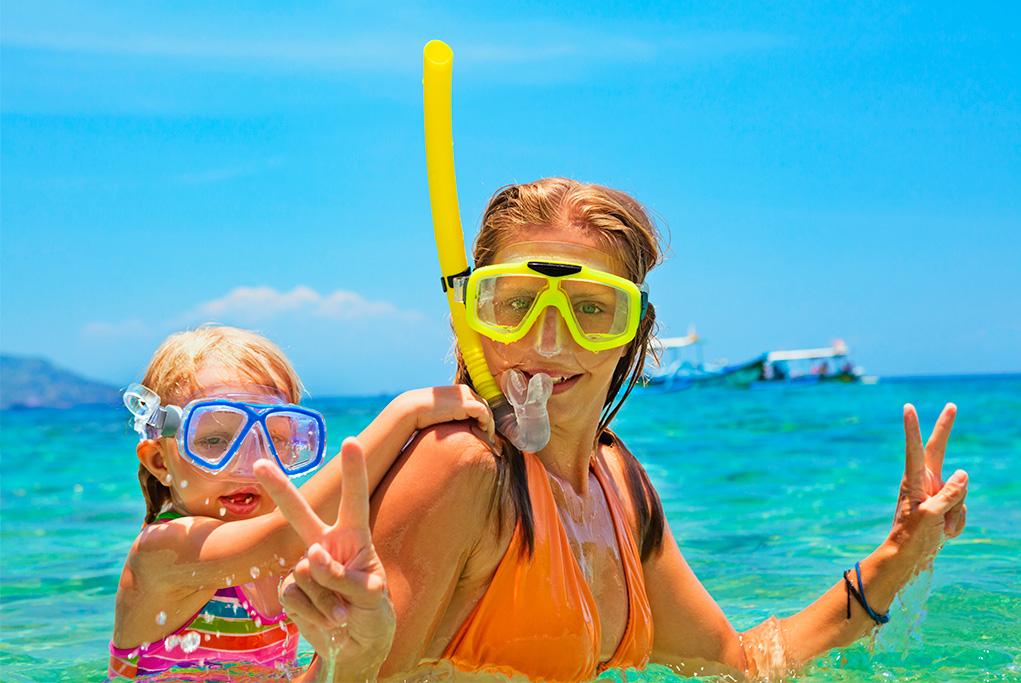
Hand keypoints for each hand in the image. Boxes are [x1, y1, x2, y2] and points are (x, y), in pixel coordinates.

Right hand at [255, 438, 393, 680]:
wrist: (355, 645)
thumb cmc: (371, 611)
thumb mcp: (370, 595)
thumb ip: (343, 575)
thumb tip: (311, 558)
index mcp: (353, 536)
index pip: (354, 500)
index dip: (353, 472)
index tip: (352, 441)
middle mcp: (325, 544)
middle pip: (300, 514)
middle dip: (279, 489)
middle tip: (261, 465)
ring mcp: (304, 566)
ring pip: (308, 572)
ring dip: (329, 598)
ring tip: (344, 613)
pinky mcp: (290, 589)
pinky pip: (296, 595)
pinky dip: (315, 612)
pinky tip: (327, 619)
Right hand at [401, 384, 494, 440]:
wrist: (412, 408)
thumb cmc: (422, 413)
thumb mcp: (440, 412)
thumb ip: (451, 415)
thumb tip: (456, 428)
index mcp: (459, 392)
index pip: (477, 403)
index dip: (483, 418)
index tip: (483, 432)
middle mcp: (464, 391)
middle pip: (484, 406)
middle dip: (489, 421)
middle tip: (490, 437)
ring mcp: (466, 396)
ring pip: (487, 410)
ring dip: (490, 425)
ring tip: (488, 439)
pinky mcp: (466, 404)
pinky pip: (484, 414)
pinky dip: (487, 424)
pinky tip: (484, 434)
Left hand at [887, 403, 968, 566]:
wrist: (911, 558)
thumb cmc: (914, 536)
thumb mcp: (932, 515)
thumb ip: (949, 493)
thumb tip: (963, 472)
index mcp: (914, 480)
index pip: (914, 449)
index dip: (913, 428)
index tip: (908, 407)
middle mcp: (924, 481)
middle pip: (939, 450)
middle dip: (945, 428)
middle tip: (951, 405)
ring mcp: (936, 492)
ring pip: (961, 492)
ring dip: (956, 513)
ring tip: (939, 526)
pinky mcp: (945, 505)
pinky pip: (962, 510)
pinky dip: (957, 523)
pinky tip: (944, 533)